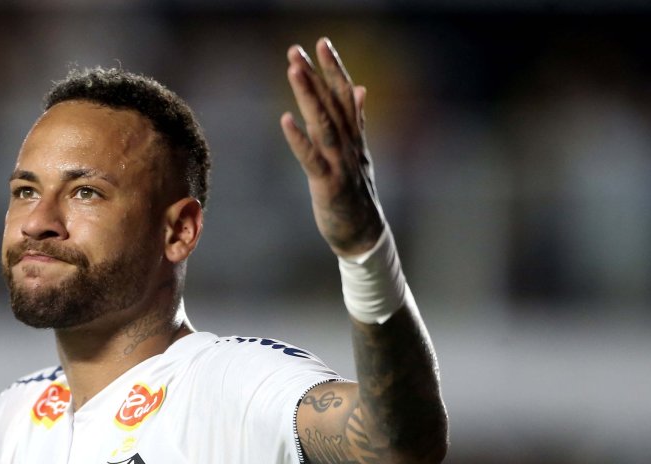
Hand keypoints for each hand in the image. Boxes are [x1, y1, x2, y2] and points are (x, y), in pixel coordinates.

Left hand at [280, 38, 385, 257]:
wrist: (365, 234)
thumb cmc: (358, 193)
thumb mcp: (360, 153)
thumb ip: (359, 119)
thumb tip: (360, 88)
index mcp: (355, 136)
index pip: (344, 94)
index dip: (334, 68)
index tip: (321, 42)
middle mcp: (349, 145)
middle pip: (332, 103)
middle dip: (316, 74)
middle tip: (297, 49)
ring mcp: (340, 164)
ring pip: (324, 124)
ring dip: (309, 96)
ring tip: (293, 71)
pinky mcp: (328, 184)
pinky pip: (311, 159)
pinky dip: (299, 139)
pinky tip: (285, 119)